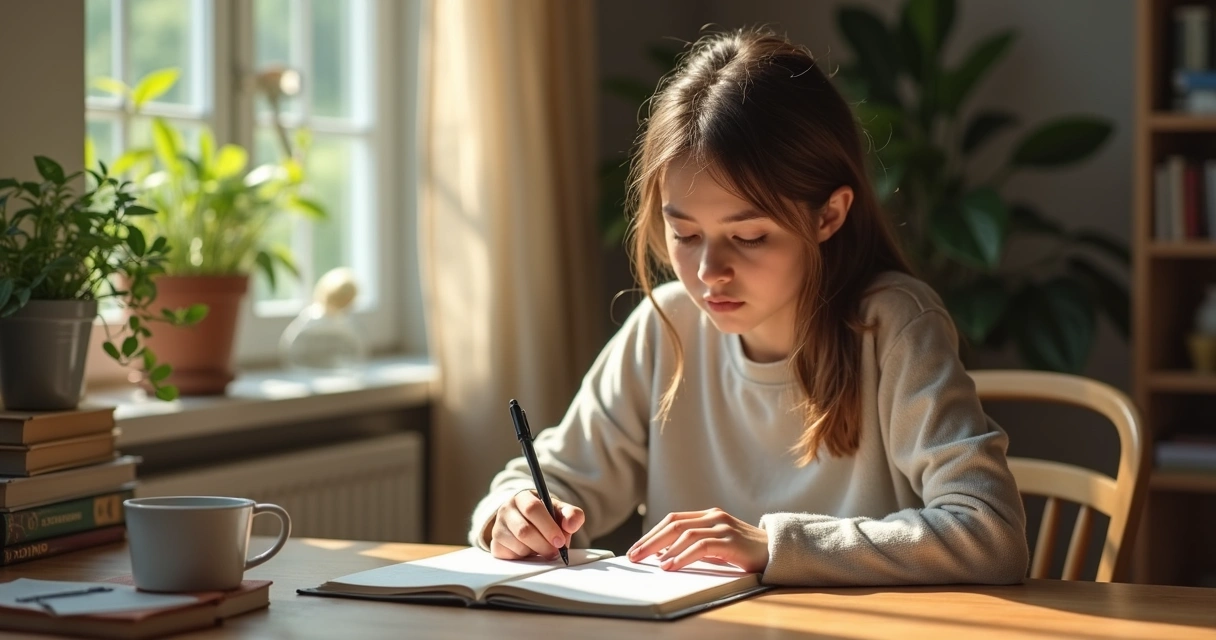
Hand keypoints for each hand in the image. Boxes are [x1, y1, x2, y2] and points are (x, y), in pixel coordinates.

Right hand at [489, 490, 583, 560]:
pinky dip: (525, 558)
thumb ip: (572, 515)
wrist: (530, 527)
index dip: (548, 527)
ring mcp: (498, 527)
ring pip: (518, 545)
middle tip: (555, 551)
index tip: (560, 541)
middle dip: (544, 544)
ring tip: (543, 548)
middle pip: (524, 530)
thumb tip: (571, 525)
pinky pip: (511, 556)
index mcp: (523, 497)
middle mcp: (506, 510)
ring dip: (535, 551)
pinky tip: (530, 552)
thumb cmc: (546, 518)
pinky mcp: (495, 545)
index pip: (532, 508)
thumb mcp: (561, 512)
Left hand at [626, 507, 768, 572]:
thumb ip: (696, 546)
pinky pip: (700, 546)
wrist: (780, 552)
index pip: (673, 520)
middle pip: (673, 524)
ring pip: (684, 533)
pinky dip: (682, 556)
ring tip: (649, 562)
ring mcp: (722, 526)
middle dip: (649, 541)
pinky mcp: (730, 540)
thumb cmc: (747, 552)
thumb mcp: (718, 546)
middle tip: (633, 555)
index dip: (652, 534)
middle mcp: (714, 516)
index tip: (636, 548)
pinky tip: (670, 566)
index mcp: (709, 515)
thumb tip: (665, 557)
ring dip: (662, 548)